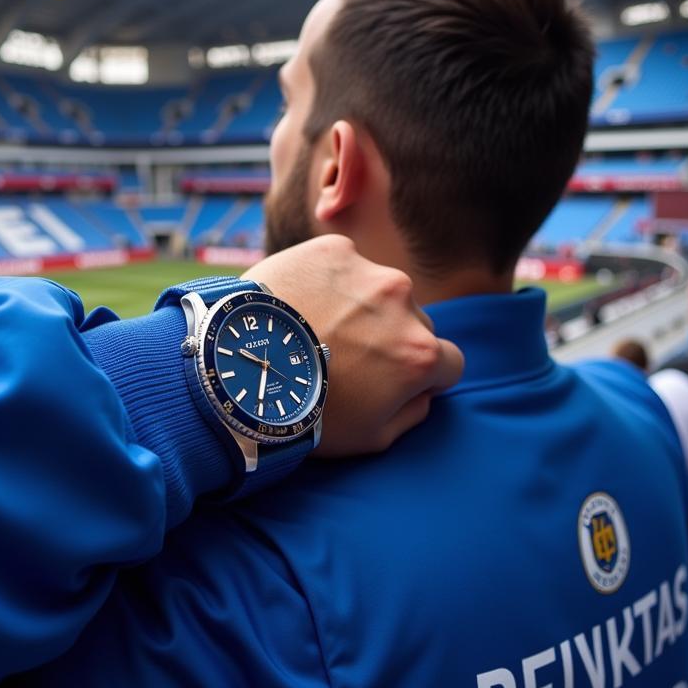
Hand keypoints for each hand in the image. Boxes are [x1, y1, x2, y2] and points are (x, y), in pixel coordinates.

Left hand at [246, 235, 463, 456]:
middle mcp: (403, 302)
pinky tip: (296, 303)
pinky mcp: (331, 249)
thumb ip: (413, 413)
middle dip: (389, 337)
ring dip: (358, 305)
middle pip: (413, 322)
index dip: (423, 375)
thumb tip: (425, 392)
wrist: (239, 366)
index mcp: (420, 353)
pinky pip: (341, 265)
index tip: (392, 379)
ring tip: (313, 327)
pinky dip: (325, 280)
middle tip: (343, 355)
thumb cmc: (303, 411)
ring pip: (377, 289)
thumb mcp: (371, 438)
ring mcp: (367, 270)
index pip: (449, 362)